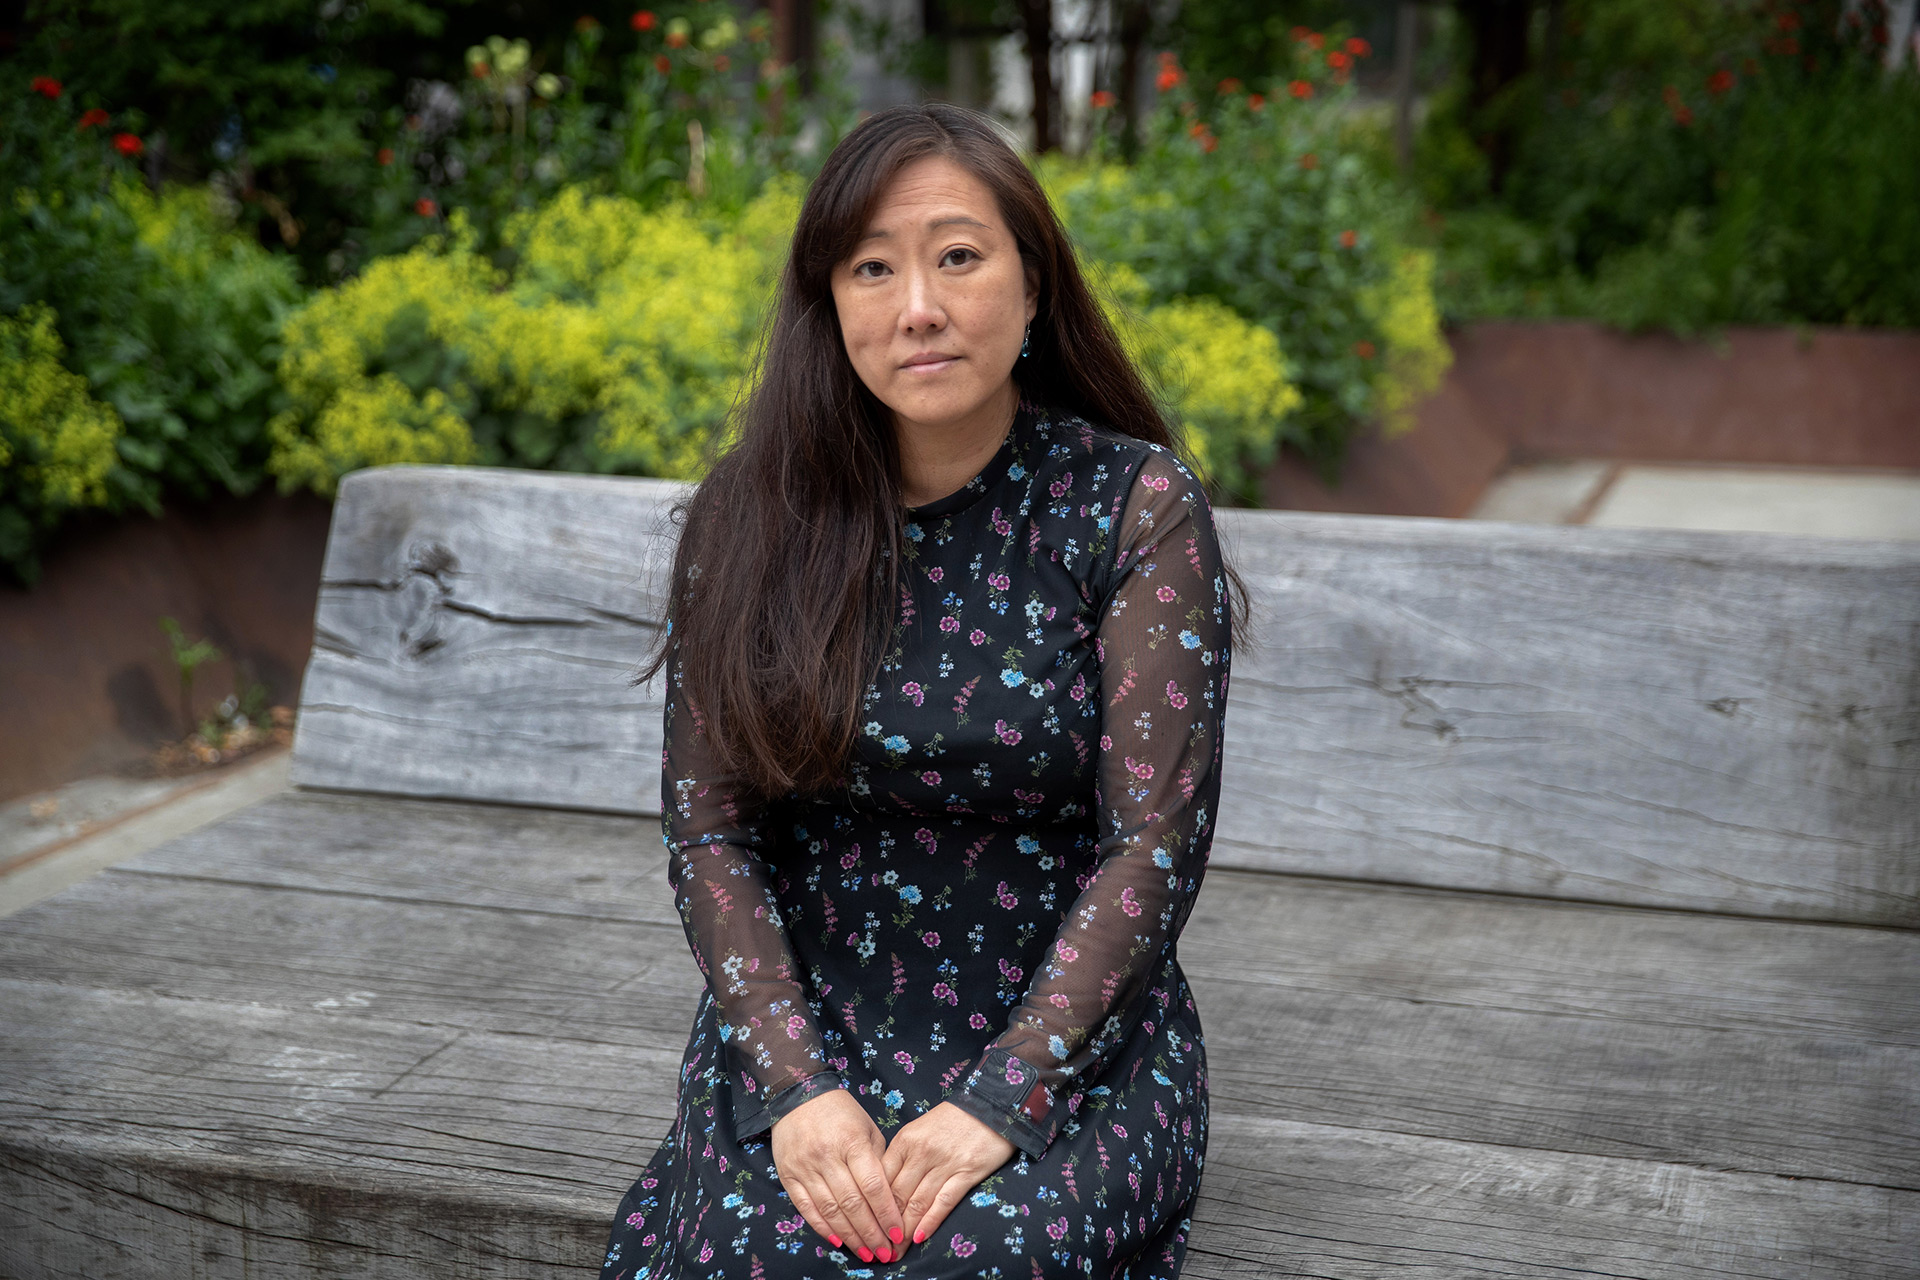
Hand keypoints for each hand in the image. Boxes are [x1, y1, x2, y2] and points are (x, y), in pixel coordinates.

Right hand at [770, 1089, 905, 1264]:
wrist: (798, 1095)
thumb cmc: (841, 1112)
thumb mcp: (867, 1128)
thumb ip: (878, 1160)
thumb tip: (891, 1198)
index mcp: (852, 1142)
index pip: (873, 1185)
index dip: (886, 1213)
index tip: (898, 1233)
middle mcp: (827, 1156)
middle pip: (852, 1203)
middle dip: (871, 1233)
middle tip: (885, 1253)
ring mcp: (805, 1167)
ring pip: (830, 1210)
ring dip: (850, 1236)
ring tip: (866, 1253)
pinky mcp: (788, 1175)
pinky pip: (806, 1208)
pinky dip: (822, 1227)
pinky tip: (838, 1241)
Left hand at [882, 1102, 1016, 1248]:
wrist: (991, 1105)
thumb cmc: (953, 1119)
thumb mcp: (920, 1129)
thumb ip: (903, 1156)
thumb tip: (885, 1188)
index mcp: (905, 1140)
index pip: (881, 1178)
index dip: (873, 1206)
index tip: (868, 1225)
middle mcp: (922, 1152)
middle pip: (897, 1195)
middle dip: (886, 1225)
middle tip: (879, 1247)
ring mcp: (945, 1163)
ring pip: (917, 1203)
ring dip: (905, 1231)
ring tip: (897, 1250)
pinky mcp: (967, 1172)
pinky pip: (944, 1202)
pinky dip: (930, 1221)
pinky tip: (920, 1237)